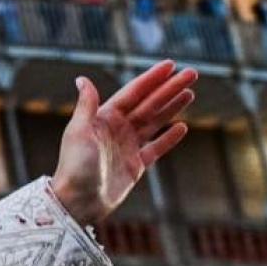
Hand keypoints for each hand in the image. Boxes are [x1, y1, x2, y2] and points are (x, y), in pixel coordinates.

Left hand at [49, 59, 196, 224]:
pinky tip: (182, 126)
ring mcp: (127, 147)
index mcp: (104, 118)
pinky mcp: (135, 166)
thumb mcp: (79, 131)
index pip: (133, 93)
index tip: (170, 65)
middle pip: (149, 104)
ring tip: (190, 93)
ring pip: (155, 122)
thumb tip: (82, 78)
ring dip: (172, 107)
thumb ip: (86, 106)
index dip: (152, 79)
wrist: (78, 201)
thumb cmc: (74, 165)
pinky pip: (156, 147)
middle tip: (192, 73)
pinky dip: (169, 138)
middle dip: (169, 88)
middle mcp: (117, 129)